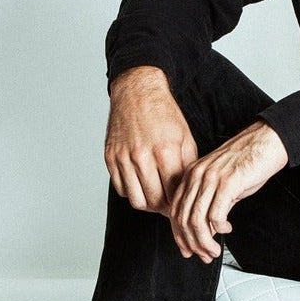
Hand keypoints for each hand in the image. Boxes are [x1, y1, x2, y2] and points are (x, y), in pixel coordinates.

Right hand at [104, 66, 198, 215]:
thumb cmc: (164, 115)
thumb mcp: (185, 138)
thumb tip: (188, 192)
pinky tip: (141, 184)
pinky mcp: (111, 158)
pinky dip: (132, 192)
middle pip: (155, 202)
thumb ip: (187, 167)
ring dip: (148, 204)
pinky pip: (121, 189)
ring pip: (136, 200)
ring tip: (156, 198)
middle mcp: (142, 156)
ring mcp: (123, 158)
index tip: (183, 204)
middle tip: (170, 205)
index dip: (180, 203)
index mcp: (165, 151)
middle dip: (165, 208)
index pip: (174, 194)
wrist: (137, 92)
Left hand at [167, 120, 287, 260]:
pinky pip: (215, 214)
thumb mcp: (221, 182)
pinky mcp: (227, 183)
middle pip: (183, 218)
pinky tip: (227, 228)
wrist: (266, 141)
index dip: (179, 236)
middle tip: (204, 255)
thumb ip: (209, 203)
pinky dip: (219, 228)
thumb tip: (206, 230)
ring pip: (196, 220)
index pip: (175, 211)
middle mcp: (197, 176)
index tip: (187, 250)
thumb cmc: (247, 161)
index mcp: (191, 175)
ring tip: (214, 250)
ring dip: (204, 241)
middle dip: (192, 243)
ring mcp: (211, 178)